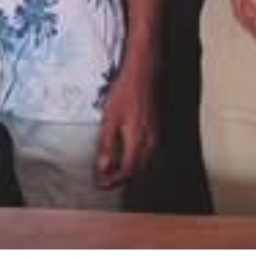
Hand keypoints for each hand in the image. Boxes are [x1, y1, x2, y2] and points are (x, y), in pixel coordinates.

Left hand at [94, 59, 156, 188]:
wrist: (142, 73)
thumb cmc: (125, 92)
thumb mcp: (110, 119)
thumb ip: (107, 145)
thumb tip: (103, 166)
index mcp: (137, 141)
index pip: (127, 171)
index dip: (114, 181)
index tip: (101, 184)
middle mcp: (149, 141)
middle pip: (137, 170)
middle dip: (120, 177)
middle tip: (104, 178)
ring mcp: (153, 134)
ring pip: (144, 161)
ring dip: (128, 169)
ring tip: (112, 168)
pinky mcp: (154, 127)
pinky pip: (147, 151)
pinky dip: (135, 158)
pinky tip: (125, 152)